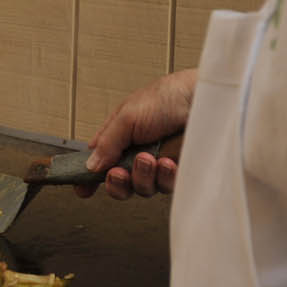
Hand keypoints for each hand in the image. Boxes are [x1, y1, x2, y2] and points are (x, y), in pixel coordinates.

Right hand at [82, 68, 196, 199]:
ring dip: (142, 175)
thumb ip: (106, 144)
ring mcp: (160, 164)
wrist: (205, 100)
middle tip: (118, 173)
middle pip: (120, 183)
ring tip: (149, 158)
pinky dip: (165, 176)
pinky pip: (166, 187)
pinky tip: (168, 162)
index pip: (100, 161)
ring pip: (142, 188)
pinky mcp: (180, 173)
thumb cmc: (168, 97)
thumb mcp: (127, 116)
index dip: (90, 178)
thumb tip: (91, 166)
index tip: (82, 190)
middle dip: (116, 182)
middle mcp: (138, 152)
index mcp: (121, 136)